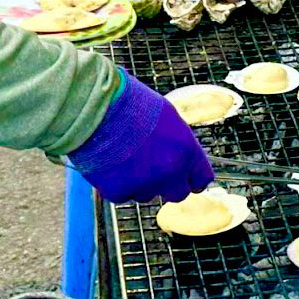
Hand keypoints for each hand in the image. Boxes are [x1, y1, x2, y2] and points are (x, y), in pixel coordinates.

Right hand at [67, 73, 214, 204]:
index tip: (187, 179)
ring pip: (147, 194)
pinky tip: (110, 163)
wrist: (96, 108)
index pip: (201, 179)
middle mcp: (170, 172)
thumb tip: (181, 159)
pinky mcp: (119, 192)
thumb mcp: (167, 117)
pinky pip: (123, 195)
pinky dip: (117, 183)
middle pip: (178, 194)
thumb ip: (178, 143)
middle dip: (168, 185)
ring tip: (125, 156)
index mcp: (186, 150)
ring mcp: (145, 184)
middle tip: (152, 170)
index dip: (192, 178)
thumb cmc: (130, 103)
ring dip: (140, 182)